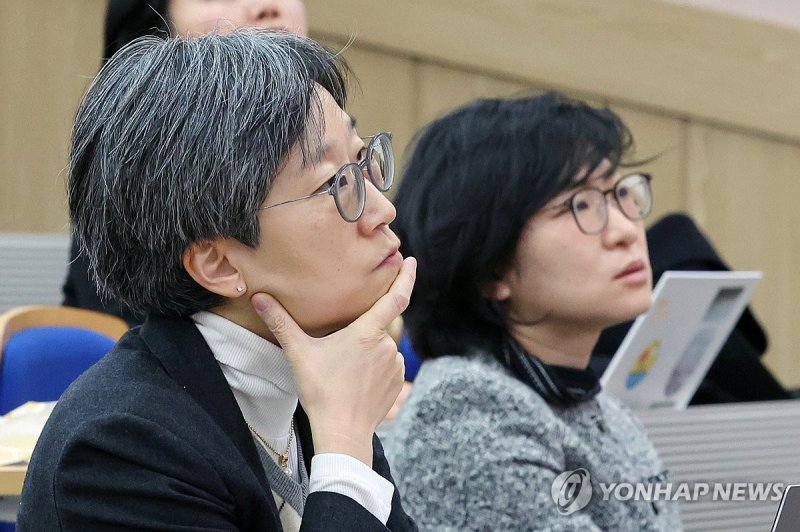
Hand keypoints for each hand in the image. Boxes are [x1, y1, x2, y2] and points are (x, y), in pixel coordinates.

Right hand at [251, 256, 416, 465]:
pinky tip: (356, 380)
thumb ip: (281, 323)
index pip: (396, 297)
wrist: (342, 433)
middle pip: (380, 324)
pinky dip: (375, 367)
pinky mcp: (397, 383)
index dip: (405, 276)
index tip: (410, 260)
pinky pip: (388, 365)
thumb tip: (259, 298)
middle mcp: (386, 345)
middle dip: (366, 328)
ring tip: (345, 369)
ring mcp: (394, 365)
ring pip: (383, 346)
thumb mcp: (299, 353)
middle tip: (344, 344)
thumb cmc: (321, 391)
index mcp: (367, 332)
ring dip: (369, 349)